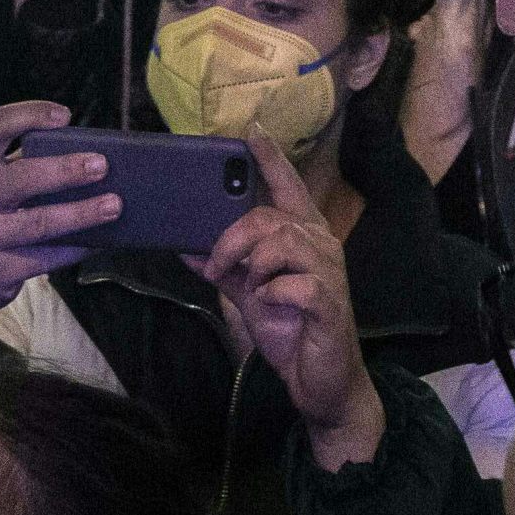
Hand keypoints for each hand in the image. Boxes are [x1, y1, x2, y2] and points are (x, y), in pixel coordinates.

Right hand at [0, 102, 122, 363]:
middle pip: (21, 178)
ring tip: (113, 205)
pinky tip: (99, 241)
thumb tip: (91, 156)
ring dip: (81, 213)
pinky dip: (76, 248)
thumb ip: (26, 165)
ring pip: (38, 222)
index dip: (29, 115)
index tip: (65, 116)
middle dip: (65, 171)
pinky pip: (44, 258)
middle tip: (102, 165)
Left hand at [204, 130, 384, 468]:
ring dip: (252, 264)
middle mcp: (320, 244)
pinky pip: (295, 283)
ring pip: (282, 241)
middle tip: (214, 265)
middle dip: (232, 238)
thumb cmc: (289, 330)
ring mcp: (329, 271)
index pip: (287, 186)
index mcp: (302, 235)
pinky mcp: (330, 301)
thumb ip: (224, 269)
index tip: (251, 131)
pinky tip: (270, 304)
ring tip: (247, 287)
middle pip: (269, 217)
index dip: (271, 158)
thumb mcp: (248, 295)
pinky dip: (273, 293)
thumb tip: (184, 249)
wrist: (320, 383)